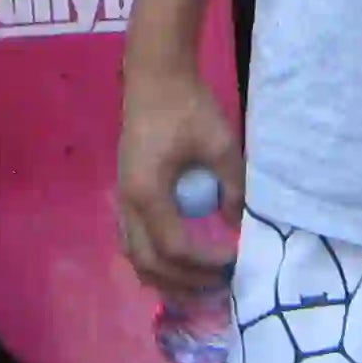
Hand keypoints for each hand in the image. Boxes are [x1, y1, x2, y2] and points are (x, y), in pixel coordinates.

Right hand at [115, 57, 240, 297]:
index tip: (235, 261)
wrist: (156, 78)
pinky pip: (134, 241)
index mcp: (148, 193)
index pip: (175, 248)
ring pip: (135, 257)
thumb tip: (239, 226)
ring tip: (200, 285)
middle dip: (186, 281)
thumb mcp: (221, 146)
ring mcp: (122, 199)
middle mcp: (128, 203)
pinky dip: (155, 260)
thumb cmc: (188, 107)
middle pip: (149, 263)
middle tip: (221, 284)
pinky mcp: (126, 193)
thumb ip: (232, 190)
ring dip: (167, 277)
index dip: (206, 263)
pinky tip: (180, 263)